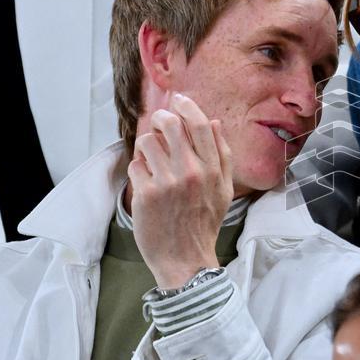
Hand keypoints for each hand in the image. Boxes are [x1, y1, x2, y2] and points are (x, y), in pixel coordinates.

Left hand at [128, 92, 232, 288]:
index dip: (187, 106)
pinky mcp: (145, 194)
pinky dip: (138, 170)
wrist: (185, 259)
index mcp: (213, 170)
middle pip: (169, 124)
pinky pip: (135, 164)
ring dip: (147, 147)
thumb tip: (213, 122)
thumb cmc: (204, 223)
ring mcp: (166, 182)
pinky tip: (147, 183)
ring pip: (147, 141)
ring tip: (152, 161)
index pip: (199, 124)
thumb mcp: (224, 189)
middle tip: (158, 125)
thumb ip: (222, 154)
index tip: (179, 99)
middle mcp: (191, 172)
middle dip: (159, 118)